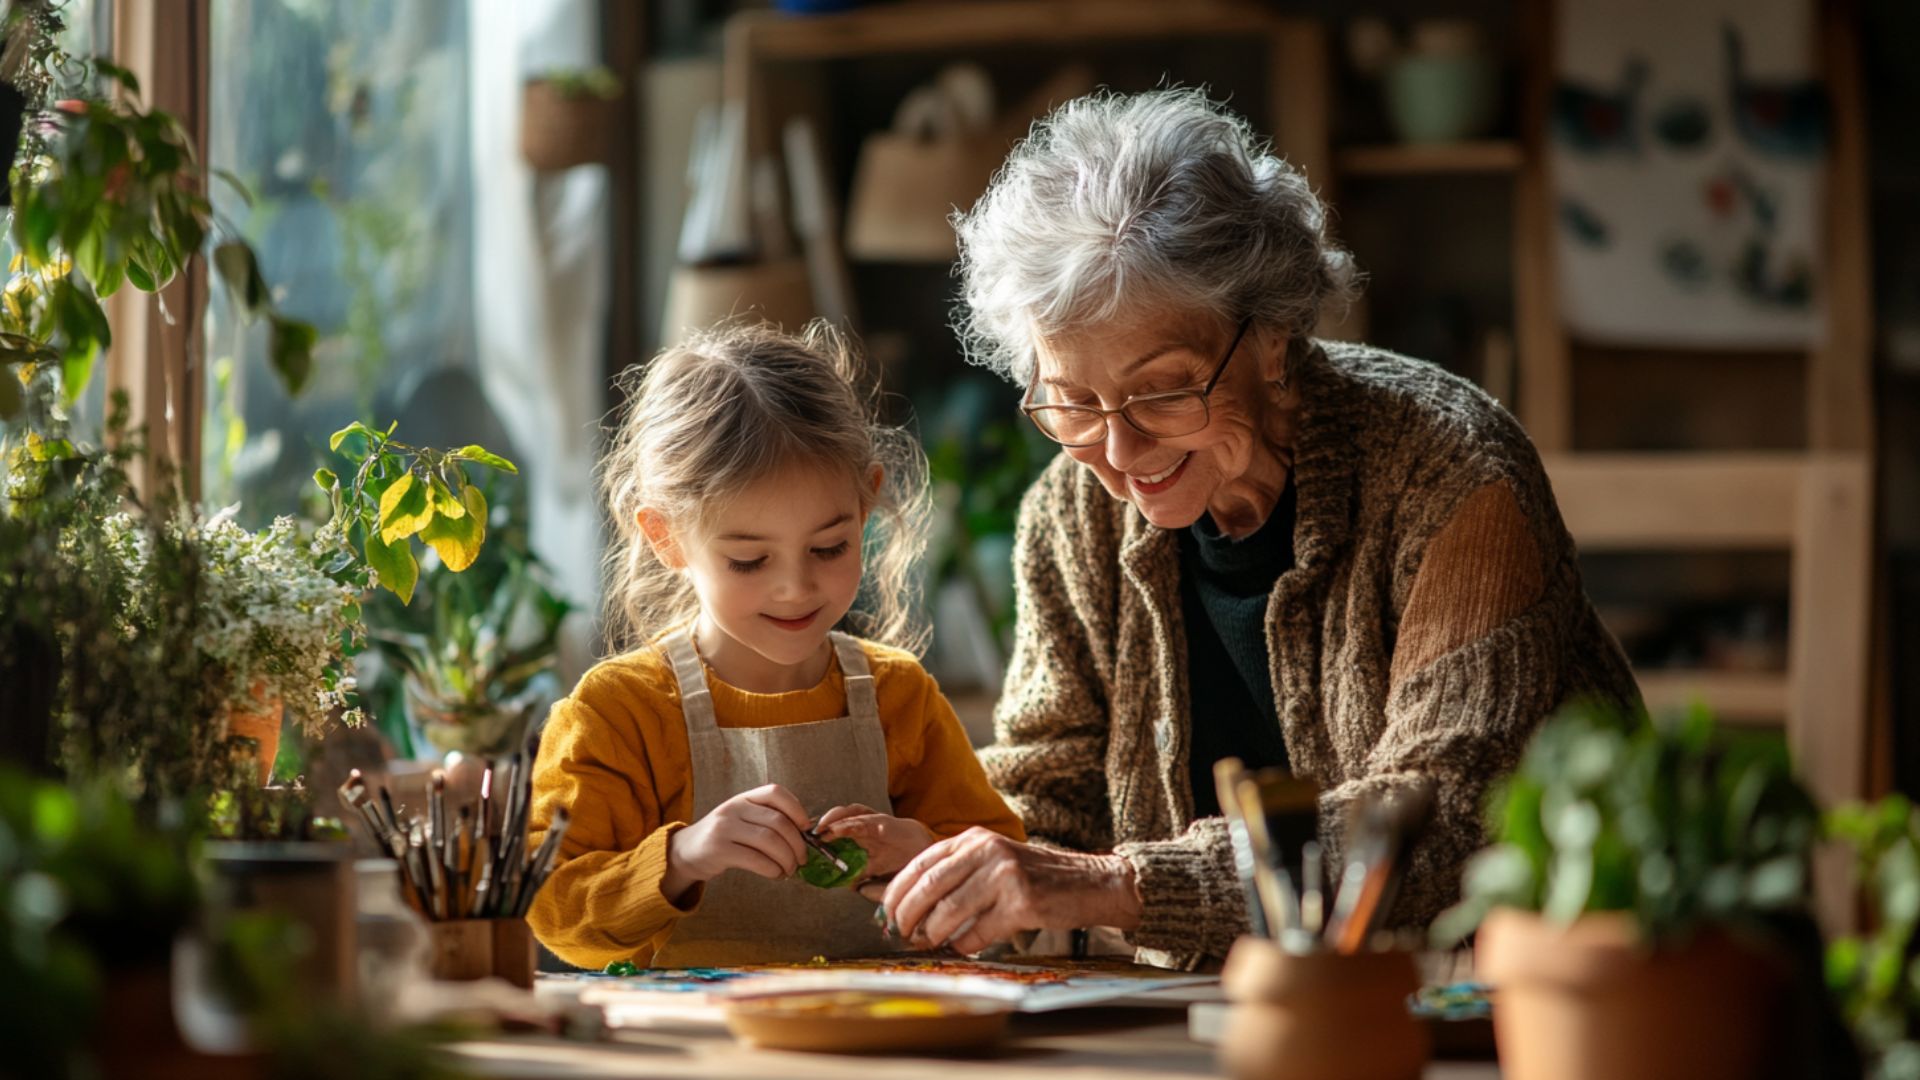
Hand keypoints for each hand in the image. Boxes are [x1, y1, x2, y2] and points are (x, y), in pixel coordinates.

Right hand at [662, 783, 810, 902]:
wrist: (685, 851)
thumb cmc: (723, 837)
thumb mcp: (742, 819)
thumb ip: (767, 820)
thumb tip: (804, 833)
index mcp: (744, 797)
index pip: (776, 793)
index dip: (797, 809)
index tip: (806, 828)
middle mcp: (734, 808)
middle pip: (778, 821)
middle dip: (797, 843)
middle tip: (802, 859)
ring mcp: (725, 828)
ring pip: (769, 841)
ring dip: (786, 859)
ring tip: (789, 870)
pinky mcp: (719, 850)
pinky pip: (755, 859)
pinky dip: (772, 869)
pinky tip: (776, 875)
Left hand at [815, 804, 934, 878]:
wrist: (926, 854)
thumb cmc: (900, 863)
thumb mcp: (875, 875)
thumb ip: (862, 879)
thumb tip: (848, 886)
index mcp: (859, 838)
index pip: (833, 830)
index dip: (818, 834)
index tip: (803, 843)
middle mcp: (863, 827)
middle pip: (836, 818)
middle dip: (819, 824)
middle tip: (805, 835)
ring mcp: (872, 823)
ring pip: (846, 813)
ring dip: (830, 820)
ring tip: (818, 831)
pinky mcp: (882, 822)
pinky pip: (862, 820)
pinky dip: (846, 824)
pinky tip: (834, 830)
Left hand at [874, 828, 1142, 954]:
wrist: (1090, 883)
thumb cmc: (1036, 877)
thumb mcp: (994, 862)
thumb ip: (958, 875)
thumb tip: (911, 907)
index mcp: (975, 838)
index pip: (920, 862)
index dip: (896, 890)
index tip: (886, 913)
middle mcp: (987, 851)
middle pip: (928, 886)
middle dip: (906, 915)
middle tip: (899, 934)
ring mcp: (1004, 875)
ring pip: (949, 912)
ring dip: (933, 934)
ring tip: (929, 943)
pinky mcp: (1021, 903)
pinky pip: (978, 933)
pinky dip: (965, 945)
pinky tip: (965, 947)